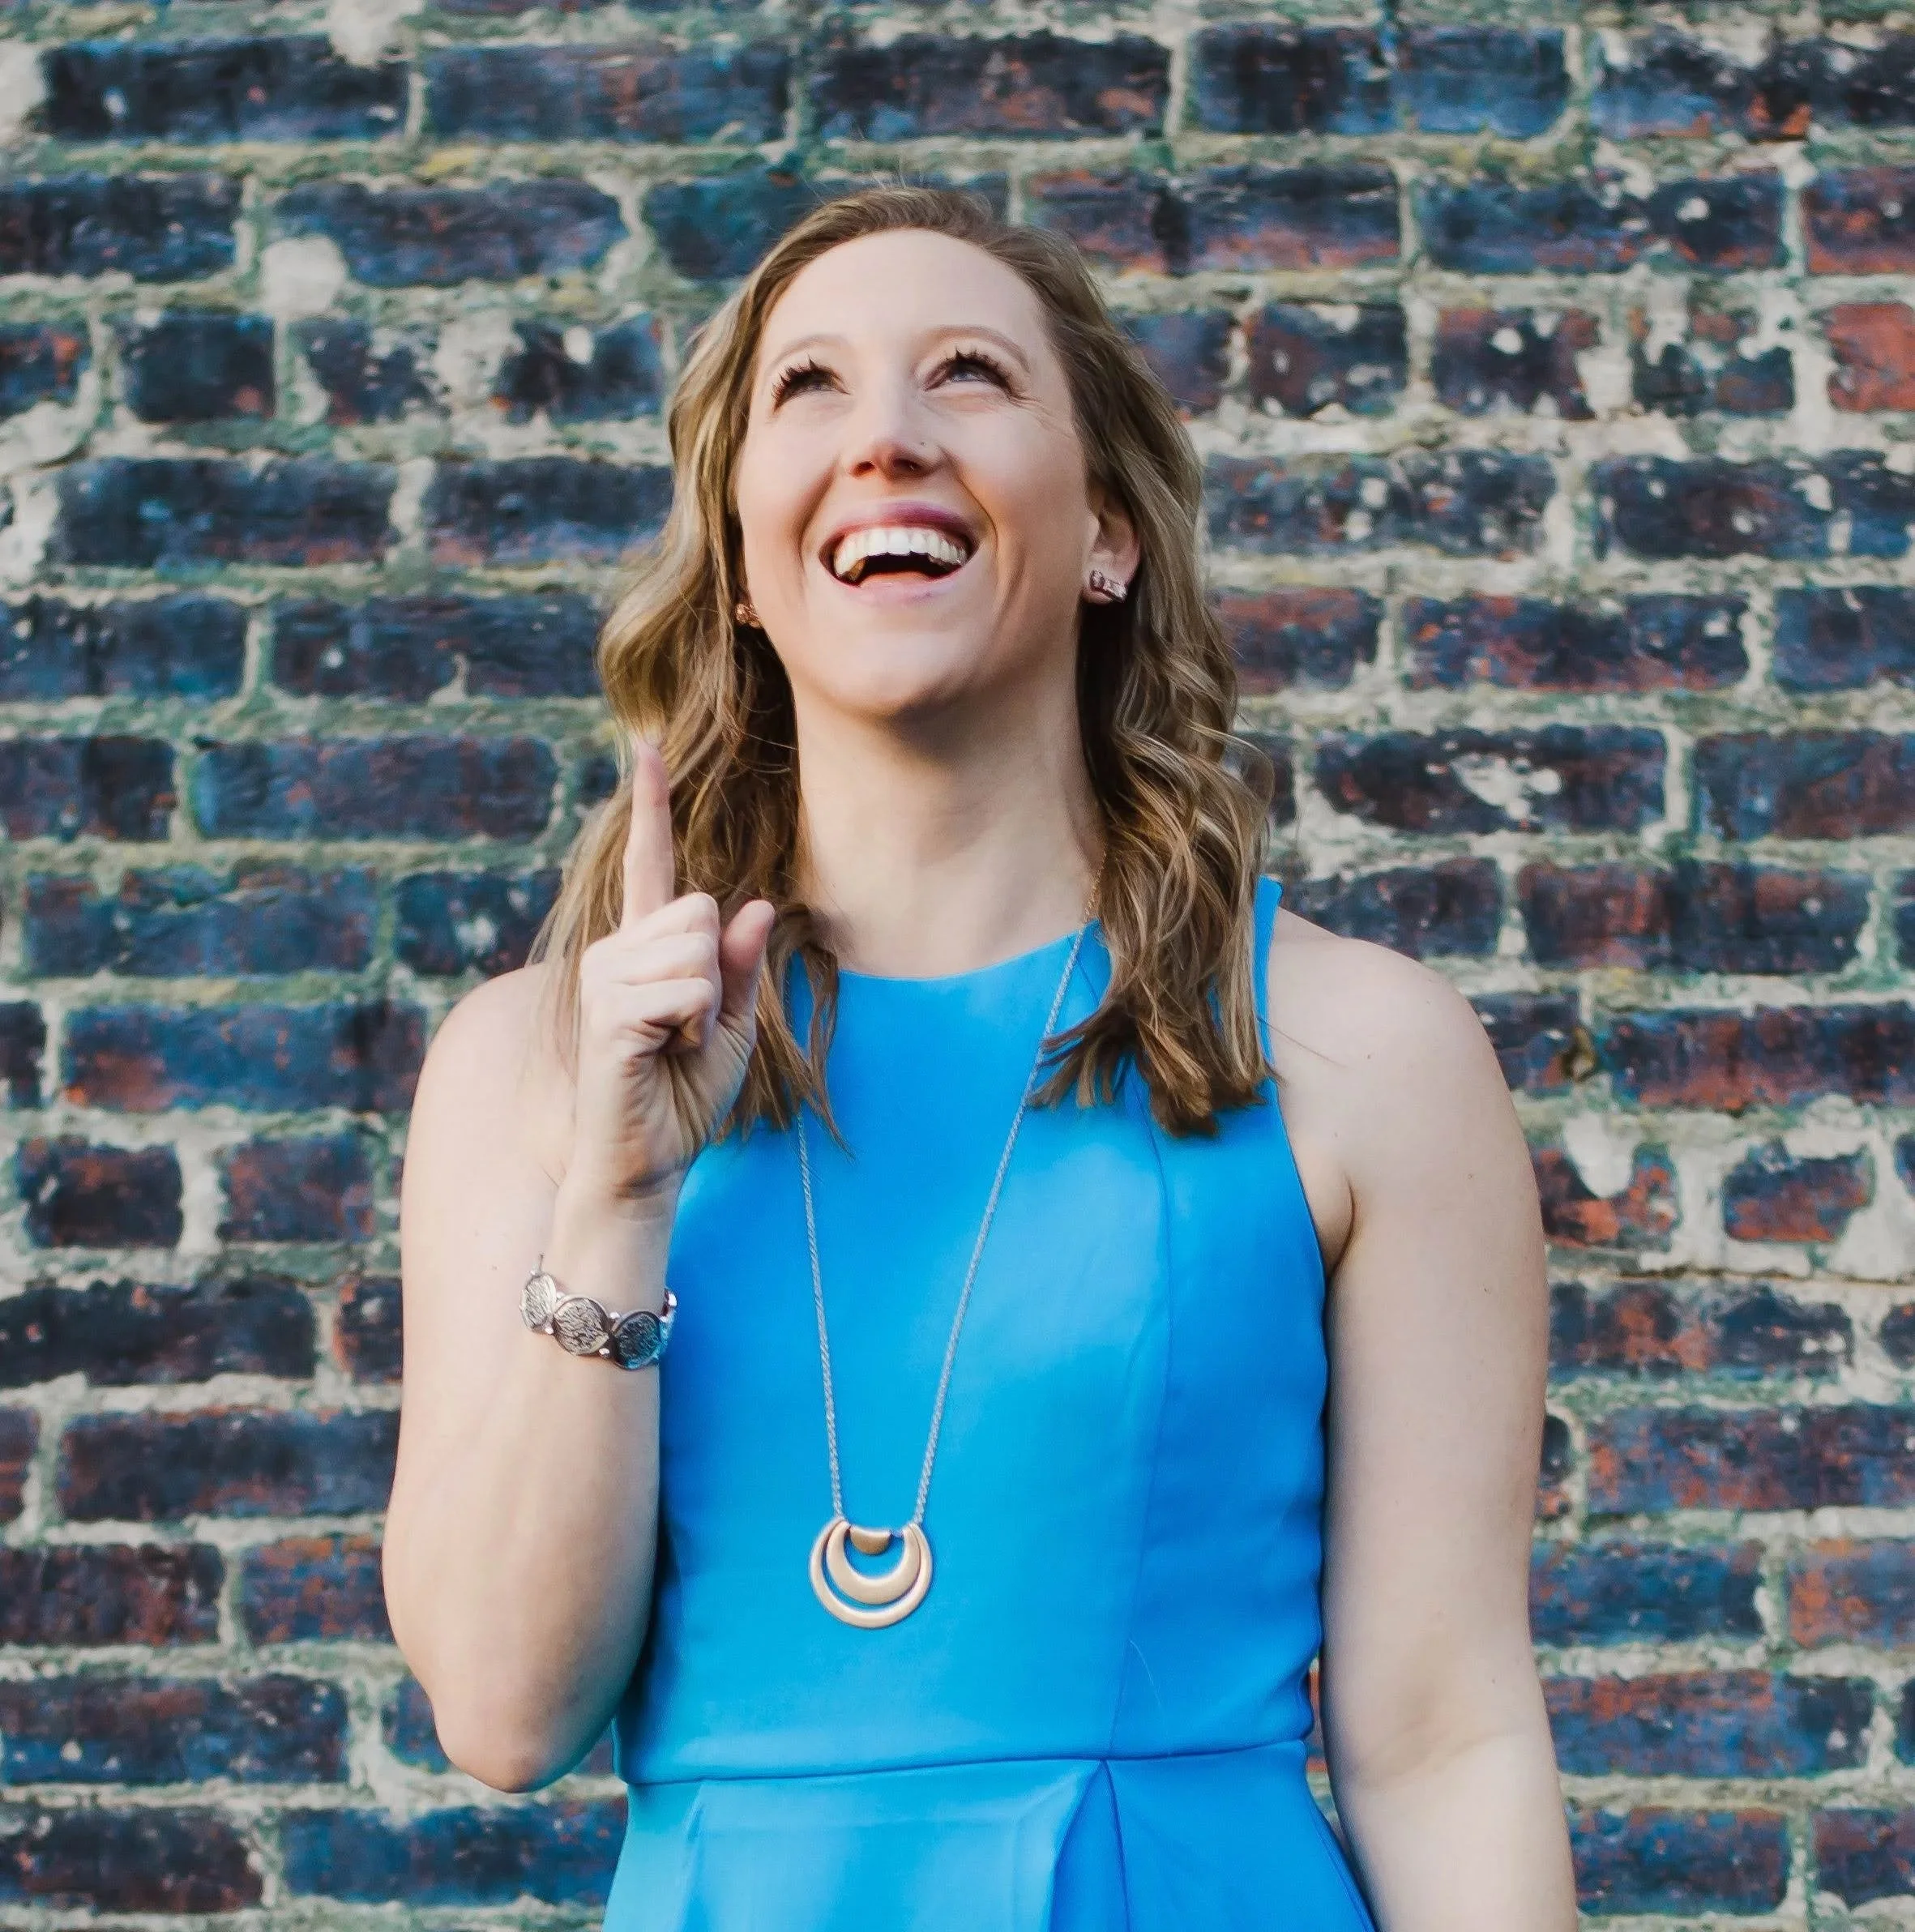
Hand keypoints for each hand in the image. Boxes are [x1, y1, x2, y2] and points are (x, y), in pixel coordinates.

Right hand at [563, 735, 775, 1212]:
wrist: (644, 1161)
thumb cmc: (682, 1095)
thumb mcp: (730, 1024)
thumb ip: (739, 965)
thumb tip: (754, 904)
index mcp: (646, 947)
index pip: (649, 863)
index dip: (650, 804)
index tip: (646, 743)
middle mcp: (615, 950)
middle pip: (701, 909)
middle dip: (716, 973)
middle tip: (688, 1028)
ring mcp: (603, 977)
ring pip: (696, 949)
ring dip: (704, 1007)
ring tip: (671, 1044)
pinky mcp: (607, 1011)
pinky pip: (685, 990)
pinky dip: (693, 1027)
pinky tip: (663, 1054)